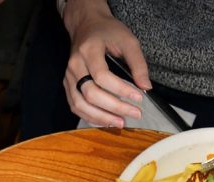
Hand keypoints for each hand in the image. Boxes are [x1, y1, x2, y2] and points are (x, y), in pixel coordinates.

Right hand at [61, 0, 150, 127]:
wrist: (86, 26)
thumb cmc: (107, 32)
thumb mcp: (128, 40)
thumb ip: (138, 64)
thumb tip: (146, 87)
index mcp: (89, 50)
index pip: (102, 76)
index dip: (121, 90)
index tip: (139, 97)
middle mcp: (75, 65)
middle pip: (90, 94)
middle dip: (114, 107)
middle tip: (134, 114)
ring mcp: (68, 77)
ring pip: (80, 104)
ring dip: (100, 117)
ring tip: (120, 123)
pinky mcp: (68, 85)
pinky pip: (76, 106)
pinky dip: (90, 117)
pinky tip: (106, 121)